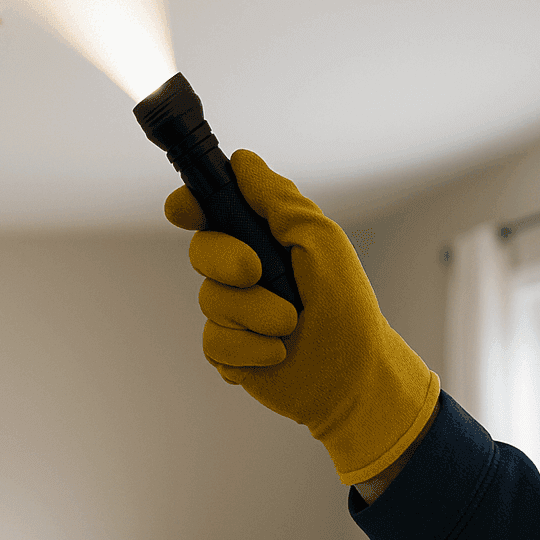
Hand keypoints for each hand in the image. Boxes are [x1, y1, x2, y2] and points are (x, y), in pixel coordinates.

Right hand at [165, 149, 440, 485]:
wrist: (356, 378)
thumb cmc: (348, 307)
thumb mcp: (321, 241)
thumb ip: (279, 200)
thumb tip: (243, 161)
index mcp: (262, 237)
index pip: (210, 210)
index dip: (189, 205)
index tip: (184, 210)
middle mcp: (242, 270)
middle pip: (201, 250)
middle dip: (226, 261)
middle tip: (257, 271)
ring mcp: (233, 311)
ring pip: (209, 301)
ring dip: (254, 314)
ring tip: (290, 326)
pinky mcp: (228, 351)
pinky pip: (213, 342)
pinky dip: (249, 349)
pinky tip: (276, 354)